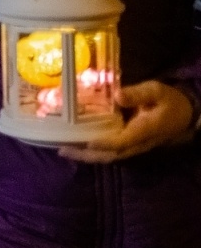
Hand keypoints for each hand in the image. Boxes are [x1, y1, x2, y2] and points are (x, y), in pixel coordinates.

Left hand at [59, 81, 197, 162]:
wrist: (184, 114)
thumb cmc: (168, 101)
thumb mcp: (156, 91)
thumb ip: (138, 94)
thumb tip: (117, 95)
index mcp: (143, 131)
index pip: (120, 142)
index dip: (102, 143)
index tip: (84, 142)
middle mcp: (136, 143)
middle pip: (109, 155)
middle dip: (86, 155)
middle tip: (62, 151)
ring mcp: (132, 145)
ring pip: (107, 155)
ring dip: (86, 155)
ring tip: (64, 150)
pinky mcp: (128, 142)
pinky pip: (109, 150)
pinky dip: (93, 150)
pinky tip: (77, 144)